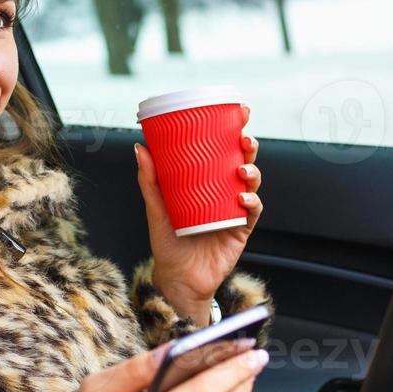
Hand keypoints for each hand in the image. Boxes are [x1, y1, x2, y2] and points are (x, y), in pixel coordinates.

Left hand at [134, 104, 262, 323]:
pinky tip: (242, 199)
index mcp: (207, 182)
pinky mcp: (241, 229)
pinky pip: (252, 211)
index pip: (224, 150)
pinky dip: (251, 202)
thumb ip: (149, 181)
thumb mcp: (156, 209)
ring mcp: (234, 210)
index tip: (241, 111)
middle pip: (243, 161)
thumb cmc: (167, 243)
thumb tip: (140, 147)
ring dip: (252, 172)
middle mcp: (224, 192)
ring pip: (252, 183)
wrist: (178, 280)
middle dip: (248, 146)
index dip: (235, 129)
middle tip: (244, 137)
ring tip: (241, 169)